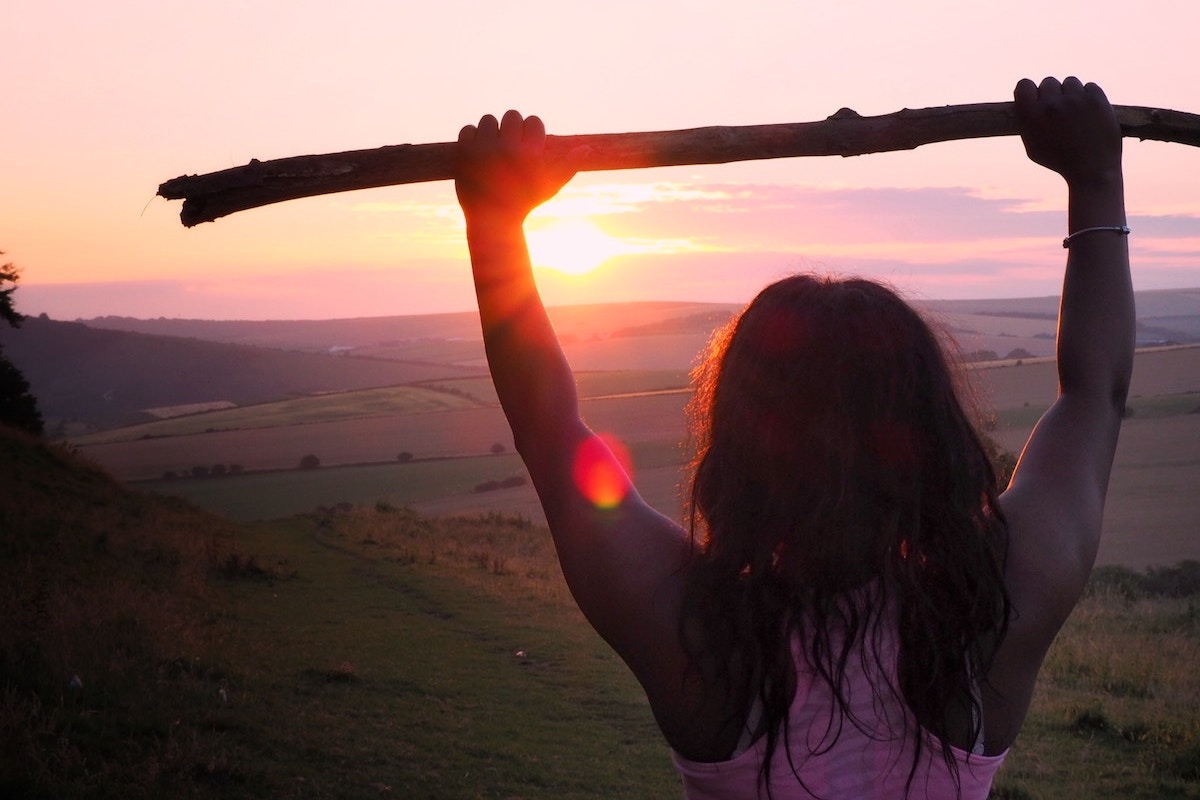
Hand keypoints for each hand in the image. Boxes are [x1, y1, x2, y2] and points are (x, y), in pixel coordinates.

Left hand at [455, 110, 583, 223]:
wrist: (492, 220)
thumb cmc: (526, 202)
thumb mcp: (550, 185)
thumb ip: (569, 165)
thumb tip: (588, 148)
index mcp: (530, 153)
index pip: (533, 121)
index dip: (531, 132)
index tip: (528, 145)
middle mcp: (507, 148)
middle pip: (512, 116)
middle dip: (512, 128)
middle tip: (511, 145)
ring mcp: (483, 149)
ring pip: (488, 119)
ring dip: (492, 131)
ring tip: (494, 148)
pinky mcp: (464, 153)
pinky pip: (468, 130)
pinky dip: (473, 139)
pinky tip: (480, 152)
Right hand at [1014, 77, 1121, 186]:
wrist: (1092, 169)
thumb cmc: (1060, 161)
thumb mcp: (1032, 147)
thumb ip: (1028, 122)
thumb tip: (1027, 102)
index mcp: (1031, 116)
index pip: (1024, 84)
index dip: (1030, 91)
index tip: (1035, 98)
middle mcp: (1051, 104)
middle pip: (1048, 81)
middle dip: (1053, 94)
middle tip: (1059, 110)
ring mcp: (1075, 100)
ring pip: (1070, 82)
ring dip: (1071, 93)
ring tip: (1076, 112)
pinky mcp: (1096, 98)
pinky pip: (1090, 86)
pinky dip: (1089, 97)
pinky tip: (1090, 113)